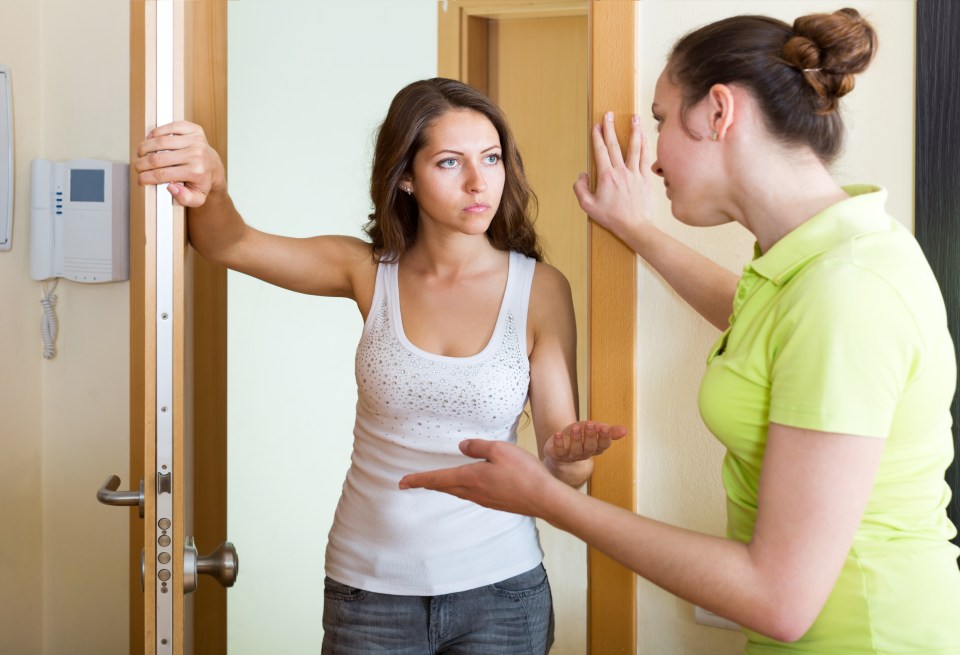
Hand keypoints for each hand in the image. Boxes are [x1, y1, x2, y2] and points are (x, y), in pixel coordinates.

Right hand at [134, 121, 223, 206]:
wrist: (213, 166)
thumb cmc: (201, 181)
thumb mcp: (197, 198)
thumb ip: (185, 198)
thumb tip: (171, 187)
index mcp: (196, 172)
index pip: (162, 175)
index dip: (145, 178)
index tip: (139, 180)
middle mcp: (197, 155)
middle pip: (158, 158)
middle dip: (141, 164)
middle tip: (137, 167)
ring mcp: (196, 140)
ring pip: (160, 141)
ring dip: (144, 148)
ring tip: (140, 154)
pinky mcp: (194, 129)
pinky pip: (170, 127)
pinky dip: (155, 133)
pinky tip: (150, 140)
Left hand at [399, 439, 568, 517]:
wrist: (545, 498)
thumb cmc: (524, 472)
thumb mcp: (499, 450)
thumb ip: (478, 446)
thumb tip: (462, 445)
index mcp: (470, 478)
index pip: (437, 479)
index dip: (417, 480)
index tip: (401, 483)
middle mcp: (474, 492)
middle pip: (445, 487)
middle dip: (428, 484)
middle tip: (411, 483)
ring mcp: (485, 500)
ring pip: (458, 492)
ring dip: (445, 486)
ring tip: (436, 482)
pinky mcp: (496, 503)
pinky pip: (473, 494)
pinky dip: (462, 488)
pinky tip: (468, 484)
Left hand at [543, 420, 626, 463]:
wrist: (560, 452)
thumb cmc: (580, 438)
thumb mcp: (593, 431)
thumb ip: (609, 431)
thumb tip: (625, 430)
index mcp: (595, 448)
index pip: (603, 444)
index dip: (604, 437)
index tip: (605, 427)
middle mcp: (584, 453)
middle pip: (589, 447)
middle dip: (590, 436)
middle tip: (590, 424)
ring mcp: (570, 455)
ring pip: (575, 449)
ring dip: (576, 438)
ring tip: (576, 427)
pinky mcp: (557, 454)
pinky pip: (558, 451)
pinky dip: (558, 443)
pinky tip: (557, 434)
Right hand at [573, 112, 655, 241]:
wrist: (635, 226)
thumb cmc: (612, 218)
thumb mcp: (588, 206)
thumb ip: (581, 189)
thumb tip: (581, 176)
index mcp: (606, 176)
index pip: (600, 151)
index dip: (597, 137)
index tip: (597, 125)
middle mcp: (621, 171)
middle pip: (615, 145)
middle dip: (610, 128)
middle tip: (609, 114)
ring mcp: (635, 174)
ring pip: (634, 147)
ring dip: (634, 131)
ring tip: (634, 118)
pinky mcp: (646, 179)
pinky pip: (646, 158)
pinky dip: (646, 145)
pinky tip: (645, 137)